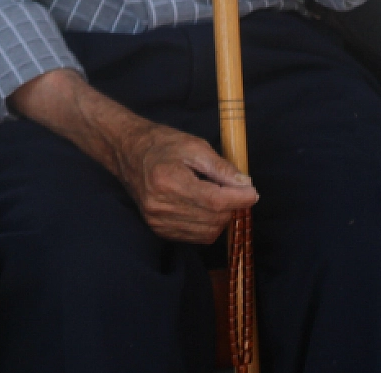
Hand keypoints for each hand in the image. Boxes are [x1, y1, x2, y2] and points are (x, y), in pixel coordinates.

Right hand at [107, 117, 256, 243]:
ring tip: (217, 196)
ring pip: (208, 232)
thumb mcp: (194, 146)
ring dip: (221, 217)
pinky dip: (208, 225)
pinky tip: (204, 207)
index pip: (214, 200)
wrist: (128, 153)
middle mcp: (161, 206)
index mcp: (168, 181)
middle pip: (214, 218)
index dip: (239, 198)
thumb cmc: (161, 144)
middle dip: (231, 206)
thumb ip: (220, 167)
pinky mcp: (159, 230)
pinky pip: (196, 237)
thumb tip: (246, 184)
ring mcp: (158, 221)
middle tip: (233, 188)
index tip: (253, 192)